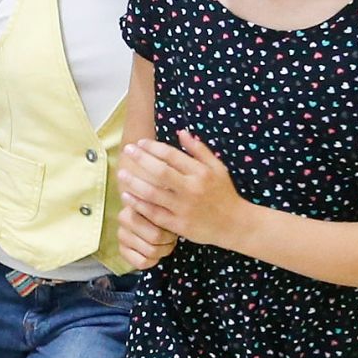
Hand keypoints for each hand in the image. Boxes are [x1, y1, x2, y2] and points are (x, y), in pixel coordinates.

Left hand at [117, 132, 246, 249]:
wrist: (235, 224)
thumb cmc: (224, 193)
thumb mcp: (217, 168)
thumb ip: (199, 150)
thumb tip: (181, 132)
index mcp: (201, 172)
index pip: (172, 155)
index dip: (153, 147)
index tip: (140, 143)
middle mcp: (191, 189)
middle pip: (159, 172)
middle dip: (140, 159)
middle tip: (127, 151)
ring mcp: (184, 208)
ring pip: (153, 193)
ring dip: (134, 182)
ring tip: (122, 173)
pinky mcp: (179, 225)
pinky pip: (154, 214)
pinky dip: (139, 205)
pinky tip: (127, 196)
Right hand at [117, 178, 176, 271]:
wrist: (151, 219)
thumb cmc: (164, 209)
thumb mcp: (168, 198)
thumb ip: (169, 194)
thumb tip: (175, 191)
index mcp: (135, 201)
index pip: (157, 218)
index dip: (172, 225)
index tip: (174, 222)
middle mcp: (124, 218)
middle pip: (156, 237)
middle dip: (169, 239)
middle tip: (171, 235)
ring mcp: (122, 235)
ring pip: (151, 251)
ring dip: (163, 250)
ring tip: (166, 243)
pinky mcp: (122, 250)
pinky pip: (142, 262)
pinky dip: (153, 260)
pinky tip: (156, 253)